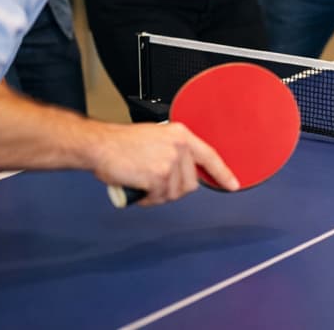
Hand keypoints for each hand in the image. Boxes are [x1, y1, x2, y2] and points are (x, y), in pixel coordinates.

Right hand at [91, 122, 237, 206]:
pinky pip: (159, 198)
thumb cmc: (122, 143)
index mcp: (181, 134)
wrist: (100, 145)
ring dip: (159, 195)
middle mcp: (180, 146)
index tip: (233, 184)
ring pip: (175, 193)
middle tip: (156, 184)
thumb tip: (184, 171)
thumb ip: (175, 151)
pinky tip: (138, 189)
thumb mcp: (157, 138)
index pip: (209, 156)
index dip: (223, 173)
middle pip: (191, 183)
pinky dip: (148, 199)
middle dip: (174, 189)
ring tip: (144, 183)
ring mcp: (170, 161)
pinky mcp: (159, 176)